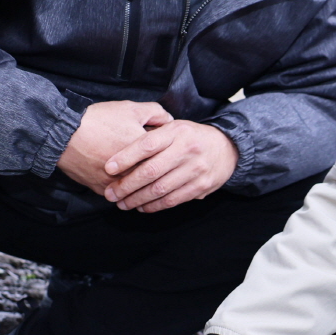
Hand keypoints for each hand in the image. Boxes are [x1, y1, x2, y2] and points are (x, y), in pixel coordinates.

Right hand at [57, 100, 171, 193]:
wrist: (64, 134)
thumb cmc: (98, 120)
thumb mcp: (130, 109)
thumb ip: (155, 113)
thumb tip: (169, 121)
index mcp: (144, 151)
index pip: (166, 158)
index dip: (168, 154)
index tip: (167, 152)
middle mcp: (133, 170)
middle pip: (153, 178)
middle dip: (159, 174)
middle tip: (161, 170)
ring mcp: (117, 183)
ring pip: (137, 191)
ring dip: (143, 188)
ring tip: (147, 183)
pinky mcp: (102, 189)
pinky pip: (119, 195)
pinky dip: (125, 193)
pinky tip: (128, 188)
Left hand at [101, 121, 237, 212]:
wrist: (226, 147)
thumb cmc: (190, 137)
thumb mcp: (173, 127)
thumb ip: (152, 136)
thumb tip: (121, 152)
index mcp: (176, 131)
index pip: (147, 145)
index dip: (125, 157)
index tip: (108, 168)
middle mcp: (186, 149)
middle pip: (151, 171)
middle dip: (127, 185)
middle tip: (111, 193)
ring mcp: (195, 169)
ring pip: (160, 189)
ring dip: (137, 199)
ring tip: (123, 203)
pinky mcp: (201, 186)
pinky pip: (173, 200)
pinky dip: (154, 206)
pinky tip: (142, 207)